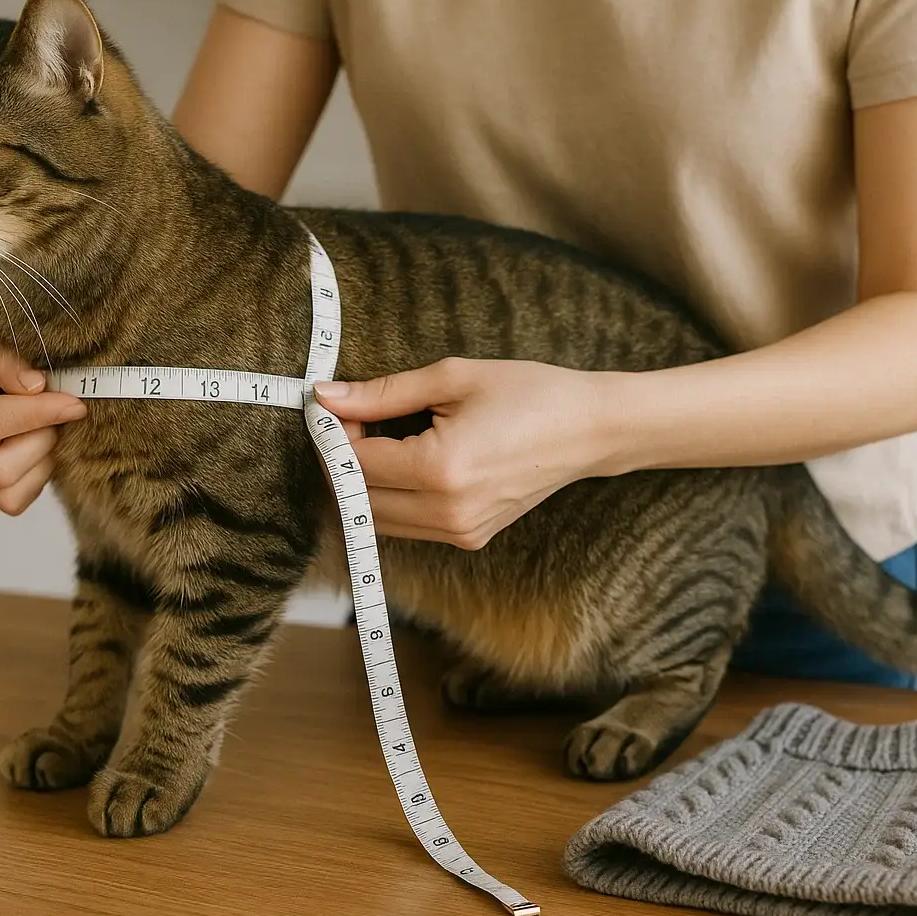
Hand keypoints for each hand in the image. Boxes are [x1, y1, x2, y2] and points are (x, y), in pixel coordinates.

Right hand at [0, 301, 85, 514]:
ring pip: (5, 489)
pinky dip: (35, 476)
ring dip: (40, 457)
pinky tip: (35, 442)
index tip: (75, 400)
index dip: (38, 413)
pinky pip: (11, 501)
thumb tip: (33, 387)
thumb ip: (0, 352)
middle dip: (40, 439)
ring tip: (47, 423)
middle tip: (59, 411)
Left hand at [312, 357, 612, 548]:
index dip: (333, 436)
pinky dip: (390, 500)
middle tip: (348, 422)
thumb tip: (327, 397)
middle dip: (341, 464)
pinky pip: (408, 526)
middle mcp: (448, 512)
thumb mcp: (452, 378)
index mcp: (442, 470)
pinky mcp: (470, 537)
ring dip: (362, 485)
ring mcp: (460, 532)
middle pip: (358, 501)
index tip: (332, 407)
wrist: (589, 429)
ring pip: (378, 520)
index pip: (357, 465)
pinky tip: (403, 464)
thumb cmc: (529, 393)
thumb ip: (383, 393)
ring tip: (375, 440)